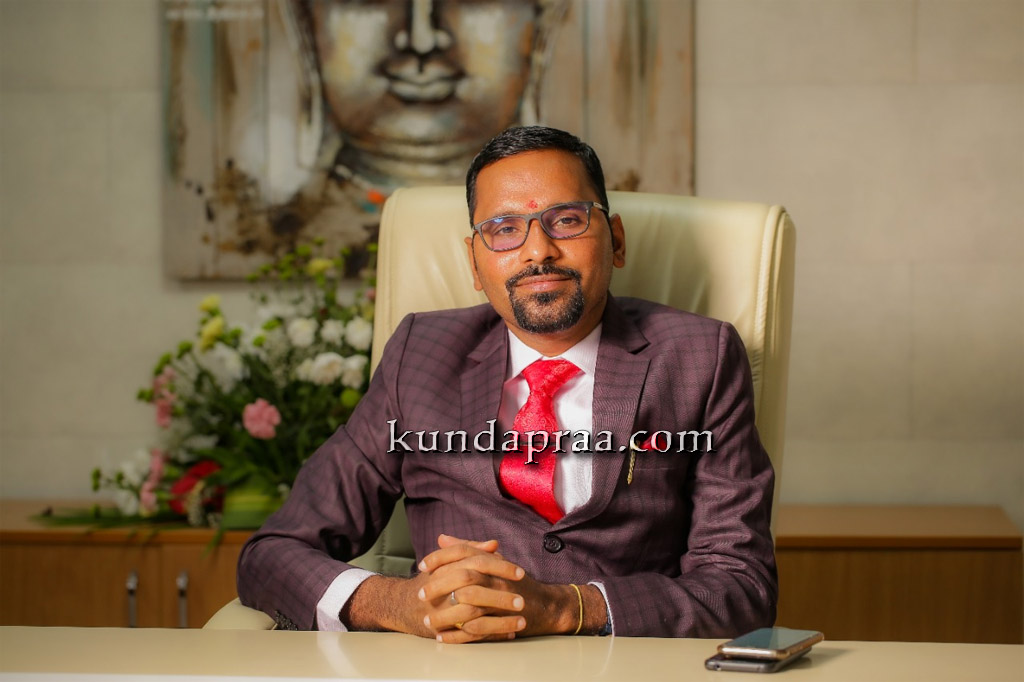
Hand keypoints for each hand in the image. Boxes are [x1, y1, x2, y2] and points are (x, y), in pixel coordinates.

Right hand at [342, 534, 524, 640]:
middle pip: (474, 589)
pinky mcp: (441, 630)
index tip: (520, 573)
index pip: (475, 563)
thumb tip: (494, 544)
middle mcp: (440, 588)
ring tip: (521, 619)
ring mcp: (440, 611)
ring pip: (472, 615)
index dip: (499, 567)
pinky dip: (490, 635)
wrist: (401, 605)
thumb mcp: (446, 562)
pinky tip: (509, 633)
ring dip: (499, 619)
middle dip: (501, 595)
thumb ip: (470, 550)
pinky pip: (468, 635)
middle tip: (523, 599)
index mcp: (445, 568)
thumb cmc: (430, 580)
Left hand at [424, 534, 608, 641]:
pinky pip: (477, 630)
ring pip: (468, 607)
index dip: (440, 558)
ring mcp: (502, 601)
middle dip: (438, 587)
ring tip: (428, 620)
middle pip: (463, 579)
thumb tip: (442, 538)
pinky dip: (458, 636)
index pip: (462, 554)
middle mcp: (498, 578)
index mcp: (493, 561)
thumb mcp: (494, 560)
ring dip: (445, 615)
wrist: (547, 605)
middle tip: (421, 594)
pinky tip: (444, 637)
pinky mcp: (504, 622)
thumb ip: (468, 548)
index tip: (423, 566)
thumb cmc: (516, 581)